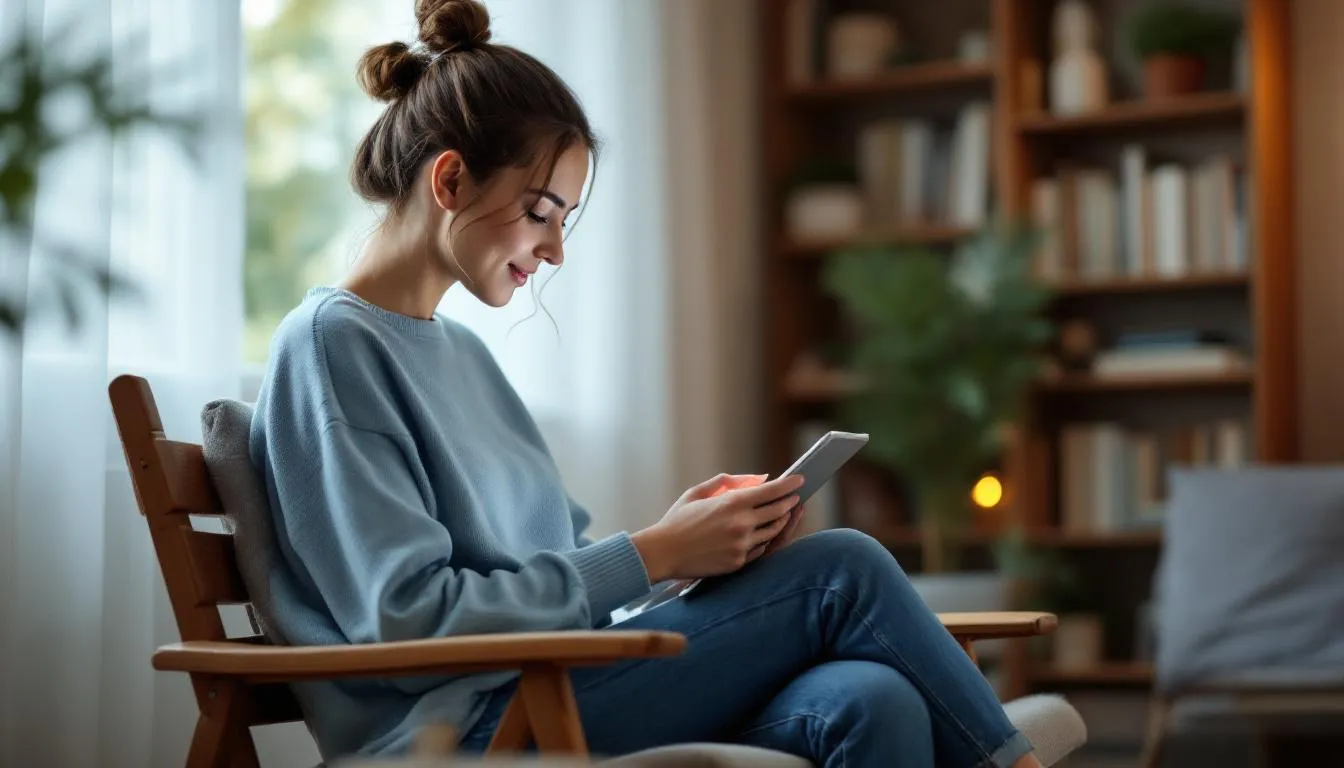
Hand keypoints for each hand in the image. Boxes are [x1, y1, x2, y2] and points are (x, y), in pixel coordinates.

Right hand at [632, 473, 804, 581]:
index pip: (771, 491)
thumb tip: (755, 479)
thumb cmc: (678, 520)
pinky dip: (765, 539)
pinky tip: (766, 533)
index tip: (801, 479)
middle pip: (778, 511)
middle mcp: (741, 524)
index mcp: (731, 503)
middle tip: (795, 497)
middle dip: (789, 502)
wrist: (663, 553)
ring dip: (781, 521)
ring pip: (772, 532)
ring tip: (783, 513)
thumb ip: (727, 481)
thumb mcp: (697, 492)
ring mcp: (742, 545)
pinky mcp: (738, 562)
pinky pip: (760, 549)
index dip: (789, 484)